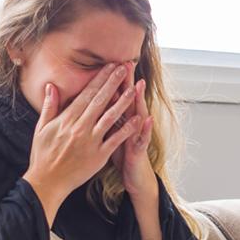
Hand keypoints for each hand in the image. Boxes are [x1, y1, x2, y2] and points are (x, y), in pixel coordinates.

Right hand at [23, 62, 143, 223]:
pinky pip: (115, 140)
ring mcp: (90, 141)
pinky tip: (137, 119)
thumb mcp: (41, 128)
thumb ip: (49, 106)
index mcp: (66, 119)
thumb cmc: (43, 155)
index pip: (85, 94)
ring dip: (122, 102)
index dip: (99, 79)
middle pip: (99, 101)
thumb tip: (52, 86)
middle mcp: (79, 127)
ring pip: (109, 117)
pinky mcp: (98, 156)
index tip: (109, 67)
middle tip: (124, 68)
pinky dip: (126, 129)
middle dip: (112, 83)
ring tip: (133, 89)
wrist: (47, 182)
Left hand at [108, 70, 155, 198]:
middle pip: (127, 100)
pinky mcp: (140, 149)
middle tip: (126, 63)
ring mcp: (136, 135)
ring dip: (139, 101)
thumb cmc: (121, 155)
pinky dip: (144, 129)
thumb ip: (103, 118)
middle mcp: (129, 124)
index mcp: (117, 120)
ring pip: (138, 115)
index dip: (110, 81)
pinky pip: (142, 138)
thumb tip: (92, 103)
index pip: (113, 97)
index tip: (107, 63)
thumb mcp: (109, 135)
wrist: (134, 176)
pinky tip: (146, 119)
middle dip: (126, 83)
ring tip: (139, 85)